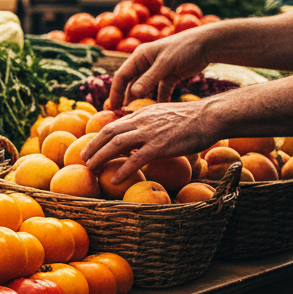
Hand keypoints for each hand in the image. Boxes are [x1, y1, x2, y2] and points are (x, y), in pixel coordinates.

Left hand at [81, 101, 219, 184]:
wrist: (210, 116)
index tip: (91, 146)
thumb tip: (144, 135)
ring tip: (91, 168)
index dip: (100, 136)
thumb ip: (151, 123)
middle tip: (83, 158)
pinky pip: (135, 159)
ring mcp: (149, 133)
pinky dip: (122, 170)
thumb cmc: (193, 119)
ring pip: (116, 144)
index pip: (114, 124)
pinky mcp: (159, 146)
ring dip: (100, 157)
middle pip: (108, 132)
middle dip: (93, 145)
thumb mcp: (165, 115)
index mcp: (142, 114)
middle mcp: (141, 121)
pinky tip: (114, 180)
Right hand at [106, 33, 209, 108]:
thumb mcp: (165, 63)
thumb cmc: (184, 48)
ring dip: (142, 100)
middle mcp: (145, 63)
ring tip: (138, 116)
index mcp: (139, 57)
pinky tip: (158, 111)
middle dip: (126, 99)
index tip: (112, 107)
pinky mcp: (169, 76)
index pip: (122, 76)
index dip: (115, 92)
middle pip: (131, 83)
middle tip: (122, 115)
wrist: (207, 44)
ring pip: (145, 88)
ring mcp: (157, 70)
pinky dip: (159, 99)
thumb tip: (132, 94)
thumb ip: (149, 79)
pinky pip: (160, 91)